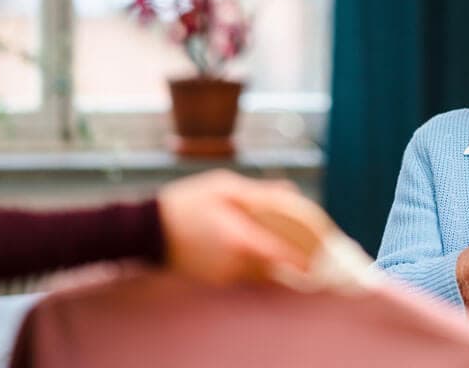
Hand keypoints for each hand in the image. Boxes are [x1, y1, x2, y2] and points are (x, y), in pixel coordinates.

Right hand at [156, 169, 310, 285]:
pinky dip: (253, 265)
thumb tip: (292, 193)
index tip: (321, 252)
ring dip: (272, 262)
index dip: (306, 258)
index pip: (284, 256)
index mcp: (241, 240)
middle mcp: (236, 265)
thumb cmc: (188, 202)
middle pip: (276, 269)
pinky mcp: (215, 282)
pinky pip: (244, 276)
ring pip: (261, 275)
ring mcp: (225, 277)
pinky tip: (249, 246)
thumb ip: (261, 193)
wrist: (147, 231)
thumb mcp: (224, 187)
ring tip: (278, 241)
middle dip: (291, 259)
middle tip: (306, 245)